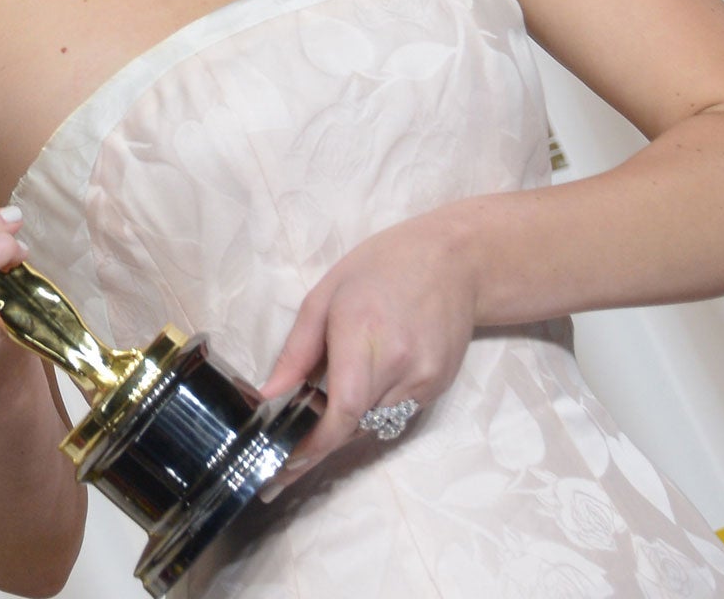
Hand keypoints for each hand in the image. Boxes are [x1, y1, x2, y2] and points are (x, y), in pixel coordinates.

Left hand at [258, 210, 480, 492]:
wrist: (454, 261)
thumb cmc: (381, 268)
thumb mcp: (324, 297)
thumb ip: (296, 351)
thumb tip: (269, 394)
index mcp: (364, 335)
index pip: (343, 410)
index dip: (314, 444)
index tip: (285, 463)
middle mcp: (400, 365)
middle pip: (355, 424)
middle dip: (319, 438)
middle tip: (286, 449)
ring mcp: (425, 380)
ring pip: (375, 424)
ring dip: (345, 425)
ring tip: (319, 413)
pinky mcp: (438, 388)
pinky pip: (396, 414)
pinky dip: (371, 411)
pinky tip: (359, 390)